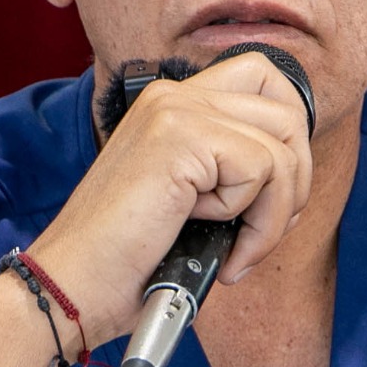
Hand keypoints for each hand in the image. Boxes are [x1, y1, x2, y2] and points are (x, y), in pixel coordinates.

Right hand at [26, 48, 312, 341]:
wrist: (70, 287)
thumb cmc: (124, 261)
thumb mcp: (188, 201)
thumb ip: (229, 171)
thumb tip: (295, 176)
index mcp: (172, 105)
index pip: (264, 79)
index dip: (288, 136)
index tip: (270, 197)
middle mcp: (173, 96)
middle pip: (285, 105)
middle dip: (296, 178)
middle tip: (264, 230)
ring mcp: (175, 111)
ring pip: (283, 145)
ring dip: (277, 213)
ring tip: (239, 250)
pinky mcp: (181, 137)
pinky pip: (264, 170)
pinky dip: (257, 225)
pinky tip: (220, 250)